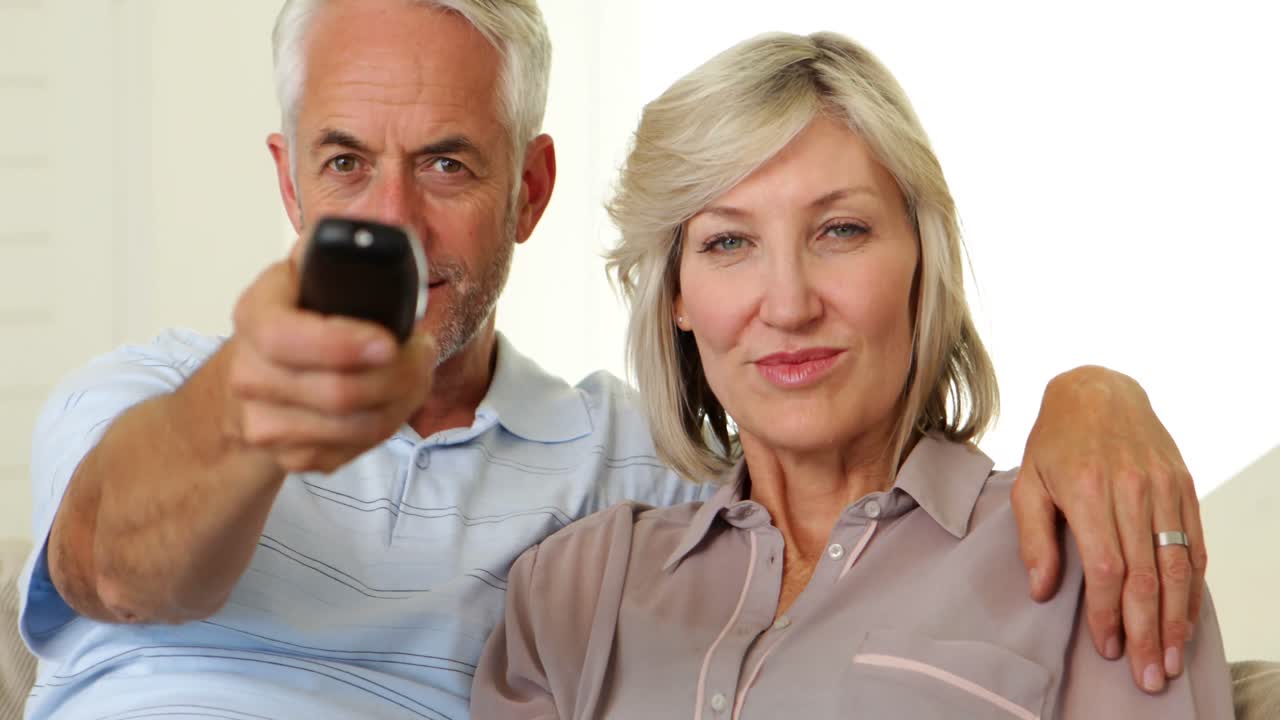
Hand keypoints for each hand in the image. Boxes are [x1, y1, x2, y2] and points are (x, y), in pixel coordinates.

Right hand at [224, 258, 436, 473]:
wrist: (264, 373)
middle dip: (400, 374)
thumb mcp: (311, 270)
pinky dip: (387, 425)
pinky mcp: (289, 455)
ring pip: (356, 427)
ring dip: (402, 400)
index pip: (287, 337)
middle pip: (338, 393)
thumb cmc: (302, 313)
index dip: (344, 343)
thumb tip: (370, 234)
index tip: (389, 340)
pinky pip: (354, 450)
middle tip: (424, 351)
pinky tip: (391, 399)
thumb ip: (335, 249)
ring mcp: (264, 421)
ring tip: (415, 372)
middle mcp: (249, 372)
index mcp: (256, 314)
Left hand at [1011, 366, 1204, 693]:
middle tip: (1150, 675)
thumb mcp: (1028, 482)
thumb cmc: (1056, 439)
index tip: (1108, 648)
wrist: (1098, 389)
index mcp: (1088, 491)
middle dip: (1147, 632)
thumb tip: (1042, 589)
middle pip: (1146, 576)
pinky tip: (1186, 615)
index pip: (1106, 568)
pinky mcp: (1182, 485)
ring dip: (1176, 618)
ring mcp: (1162, 487)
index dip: (1108, 613)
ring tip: (1172, 658)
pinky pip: (1194, 542)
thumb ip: (1034, 537)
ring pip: (1177, 565)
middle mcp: (1130, 490)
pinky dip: (1193, 584)